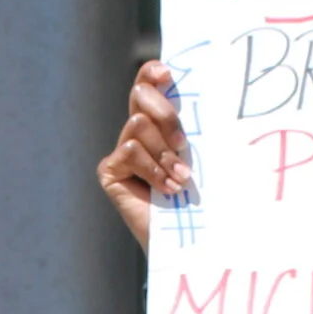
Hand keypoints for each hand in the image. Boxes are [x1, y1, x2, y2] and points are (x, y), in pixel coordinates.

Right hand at [96, 61, 193, 248]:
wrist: (190, 239)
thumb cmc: (203, 198)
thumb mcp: (202, 154)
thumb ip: (193, 124)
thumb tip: (203, 86)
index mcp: (158, 124)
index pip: (147, 85)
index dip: (151, 73)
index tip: (167, 74)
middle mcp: (136, 133)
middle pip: (140, 95)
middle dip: (166, 115)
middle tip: (184, 145)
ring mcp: (121, 153)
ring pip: (138, 125)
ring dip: (164, 153)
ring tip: (179, 179)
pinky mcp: (109, 172)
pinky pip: (130, 151)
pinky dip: (152, 169)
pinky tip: (165, 189)